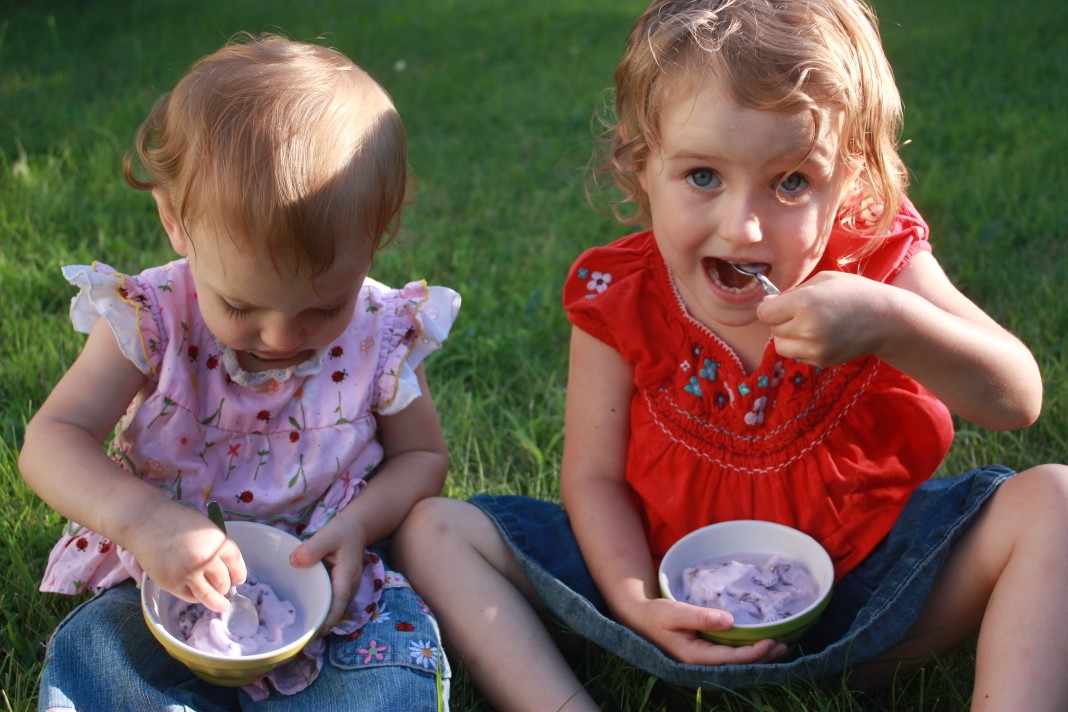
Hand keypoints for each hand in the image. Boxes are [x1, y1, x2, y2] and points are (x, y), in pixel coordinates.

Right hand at [126, 503, 246, 614]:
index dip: (240, 574)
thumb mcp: (206, 529)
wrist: (147, 523)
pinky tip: (198, 595)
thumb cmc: (177, 521)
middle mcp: (205, 560)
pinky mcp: (172, 584)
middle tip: (225, 588)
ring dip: (216, 601)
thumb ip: (216, 547)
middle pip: (224, 581)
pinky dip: (196, 597)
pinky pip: (190, 597)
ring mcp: (188, 574)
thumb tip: (226, 568)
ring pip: (209, 595)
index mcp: (217, 543)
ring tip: (221, 605)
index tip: (239, 580)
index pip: (236, 564)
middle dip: (226, 587)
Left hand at [290, 514, 366, 630]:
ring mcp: (346, 590)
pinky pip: (330, 603)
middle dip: (319, 627)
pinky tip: (304, 611)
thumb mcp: (327, 535)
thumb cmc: (342, 532)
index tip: (310, 637)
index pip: (337, 606)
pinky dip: (320, 609)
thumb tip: (294, 563)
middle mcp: (349, 588)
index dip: (325, 623)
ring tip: (298, 629)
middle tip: (296, 638)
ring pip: (333, 610)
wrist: (356, 528)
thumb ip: (312, 548)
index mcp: (346, 578)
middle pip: (335, 613)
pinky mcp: (340, 588)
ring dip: (319, 619)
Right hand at [622, 596, 787, 665]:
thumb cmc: (655, 615)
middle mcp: (700, 665)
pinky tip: (758, 645)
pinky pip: (729, 657)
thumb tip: (730, 621)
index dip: (753, 653)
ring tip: (779, 646)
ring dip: (757, 656)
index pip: (731, 659)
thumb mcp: (674, 612)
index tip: (772, 641)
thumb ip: (700, 616)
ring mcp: (702, 662)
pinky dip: (746, 652)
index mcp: (694, 657)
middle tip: (785, 645)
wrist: (640, 620)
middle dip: (762, 657)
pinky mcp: (704, 656)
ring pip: (735, 664)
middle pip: (738, 666)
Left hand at [756, 271, 892, 366]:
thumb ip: (792, 292)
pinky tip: (821, 335)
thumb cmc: (854, 293)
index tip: (781, 302)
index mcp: (805, 304)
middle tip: (803, 311)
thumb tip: (766, 303)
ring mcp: (814, 348)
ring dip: (788, 336)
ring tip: (809, 324)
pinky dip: (802, 346)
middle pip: (773, 329)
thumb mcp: (822, 280)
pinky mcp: (821, 361)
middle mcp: (807, 329)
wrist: (886, 319)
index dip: (770, 306)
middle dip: (781, 320)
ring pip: (781, 346)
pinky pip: (797, 355)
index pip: (765, 312)